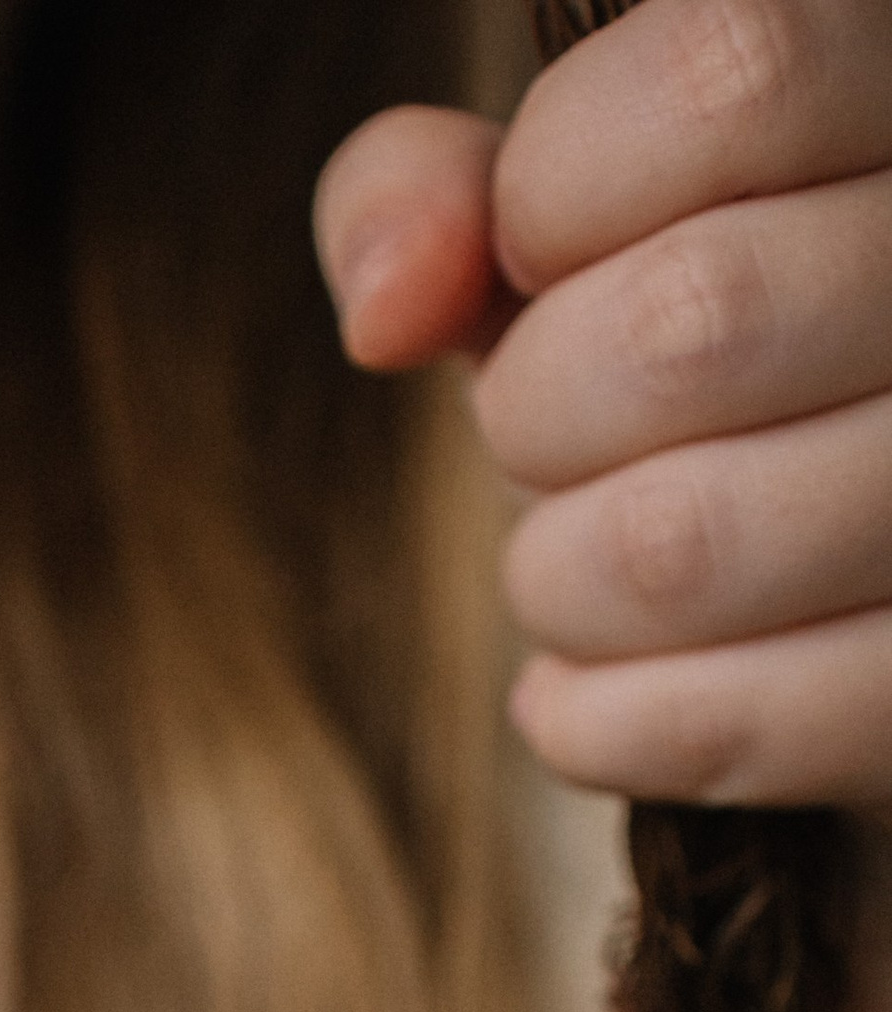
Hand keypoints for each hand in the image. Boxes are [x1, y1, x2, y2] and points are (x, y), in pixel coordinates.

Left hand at [315, 0, 891, 808]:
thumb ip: (437, 205)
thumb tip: (388, 310)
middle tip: (553, 437)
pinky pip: (726, 729)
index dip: (558, 192)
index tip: (541, 255)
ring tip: (576, 564)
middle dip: (539, 412)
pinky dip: (597, 723)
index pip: (725, 81)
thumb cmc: (677, 353)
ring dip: (558, 579)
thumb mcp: (554, 236)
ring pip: (682, 548)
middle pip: (689, 328)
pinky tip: (585, 690)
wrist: (824, 547)